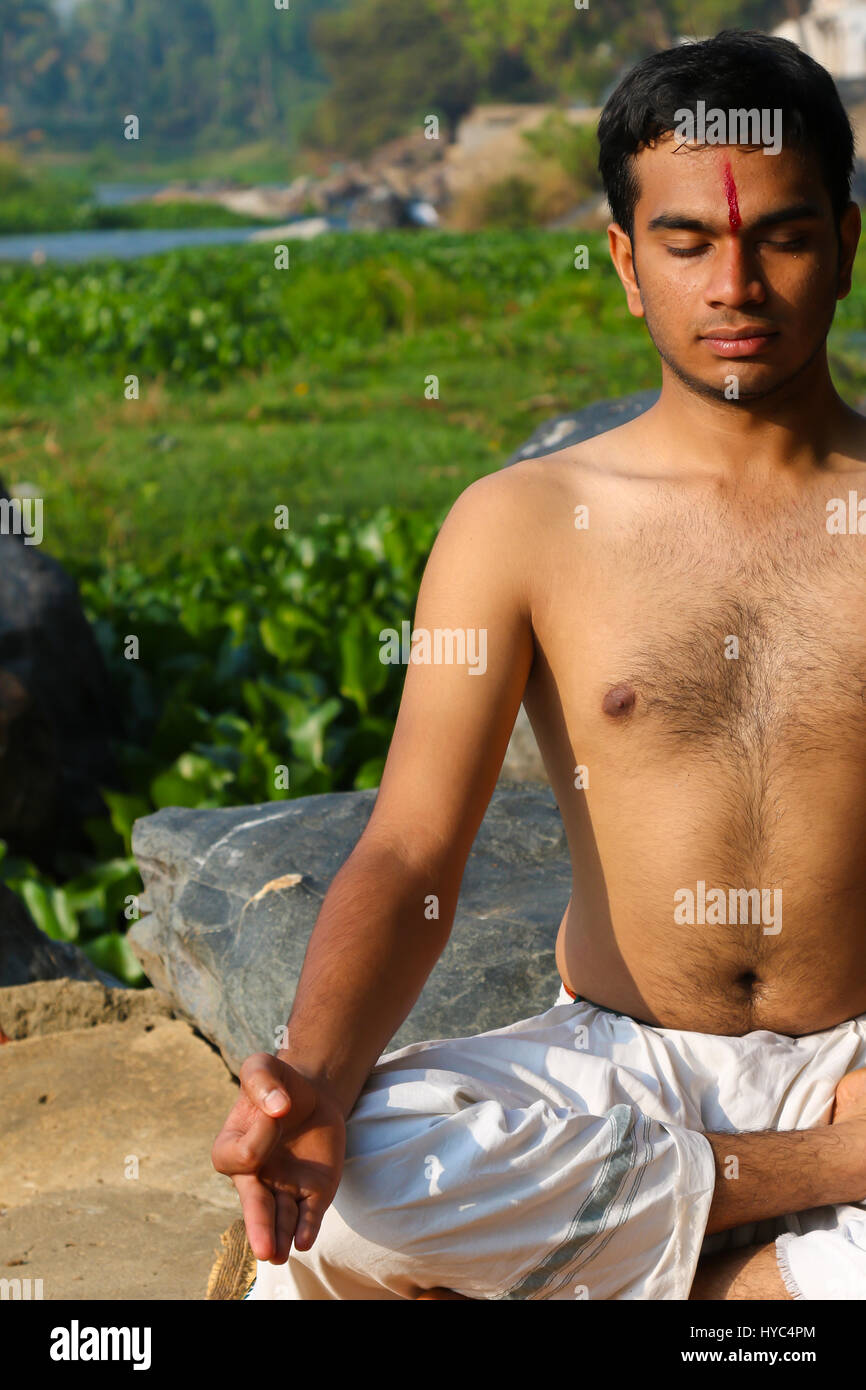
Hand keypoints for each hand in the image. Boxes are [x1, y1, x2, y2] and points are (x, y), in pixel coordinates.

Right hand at [212, 1052, 345, 1263]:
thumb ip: (262, 1081)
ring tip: (278, 1255)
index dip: (260, 1136)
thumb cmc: (278, 1082)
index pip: (243, 1157)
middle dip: (258, 1227)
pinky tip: (304, 1240)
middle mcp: (256, 1177)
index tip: (277, 1109)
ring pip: (280, 1219)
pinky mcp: (313, 1192)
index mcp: (233, 1149)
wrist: (312, 1093)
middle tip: (263, 1250)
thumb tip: (278, 1108)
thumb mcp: (263, 1067)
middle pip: (254, 1206)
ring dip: (280, 1236)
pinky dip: (306, 1228)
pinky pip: (308, 1215)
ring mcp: (284, 1188)